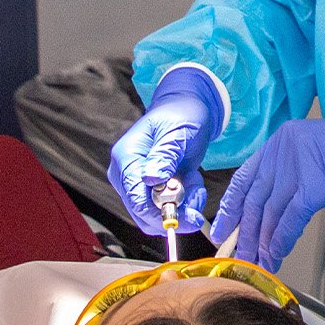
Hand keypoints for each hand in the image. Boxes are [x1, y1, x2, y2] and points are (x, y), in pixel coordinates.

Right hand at [109, 67, 222, 234]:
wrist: (185, 109)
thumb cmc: (181, 115)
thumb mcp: (178, 131)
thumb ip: (165, 155)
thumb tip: (151, 180)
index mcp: (126, 156)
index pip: (136, 199)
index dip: (161, 213)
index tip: (192, 215)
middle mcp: (124, 173)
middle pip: (144, 214)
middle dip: (177, 211)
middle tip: (200, 193)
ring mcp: (133, 184)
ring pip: (156, 216)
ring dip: (183, 205)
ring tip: (196, 181)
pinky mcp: (146, 190)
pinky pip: (164, 209)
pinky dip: (183, 202)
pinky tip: (192, 182)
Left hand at [210, 99, 324, 271]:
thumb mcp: (318, 157)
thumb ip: (292, 176)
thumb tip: (270, 214)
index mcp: (282, 140)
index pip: (246, 177)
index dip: (231, 208)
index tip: (222, 231)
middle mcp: (284, 147)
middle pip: (256, 198)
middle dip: (246, 233)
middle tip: (239, 257)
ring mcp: (299, 163)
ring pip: (271, 211)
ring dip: (263, 243)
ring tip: (259, 263)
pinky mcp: (317, 182)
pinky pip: (292, 218)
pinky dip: (282, 240)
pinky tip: (278, 255)